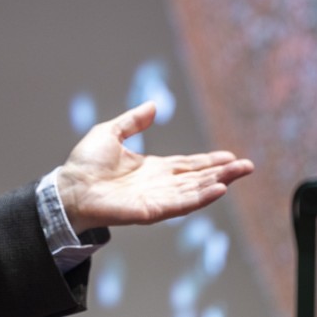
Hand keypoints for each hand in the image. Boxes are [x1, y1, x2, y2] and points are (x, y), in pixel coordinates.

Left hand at [56, 101, 253, 234]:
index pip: (188, 165)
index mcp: (152, 168)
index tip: (230, 156)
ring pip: (194, 190)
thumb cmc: (84, 164)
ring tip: (239, 173)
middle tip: (247, 166)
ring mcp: (157, 198)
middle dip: (223, 172)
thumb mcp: (110, 133)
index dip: (209, 161)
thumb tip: (153, 105)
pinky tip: (218, 189)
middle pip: (197, 178)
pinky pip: (180, 204)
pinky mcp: (151, 210)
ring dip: (218, 182)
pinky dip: (200, 197)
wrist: (68, 187)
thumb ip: (133, 121)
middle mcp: (159, 184)